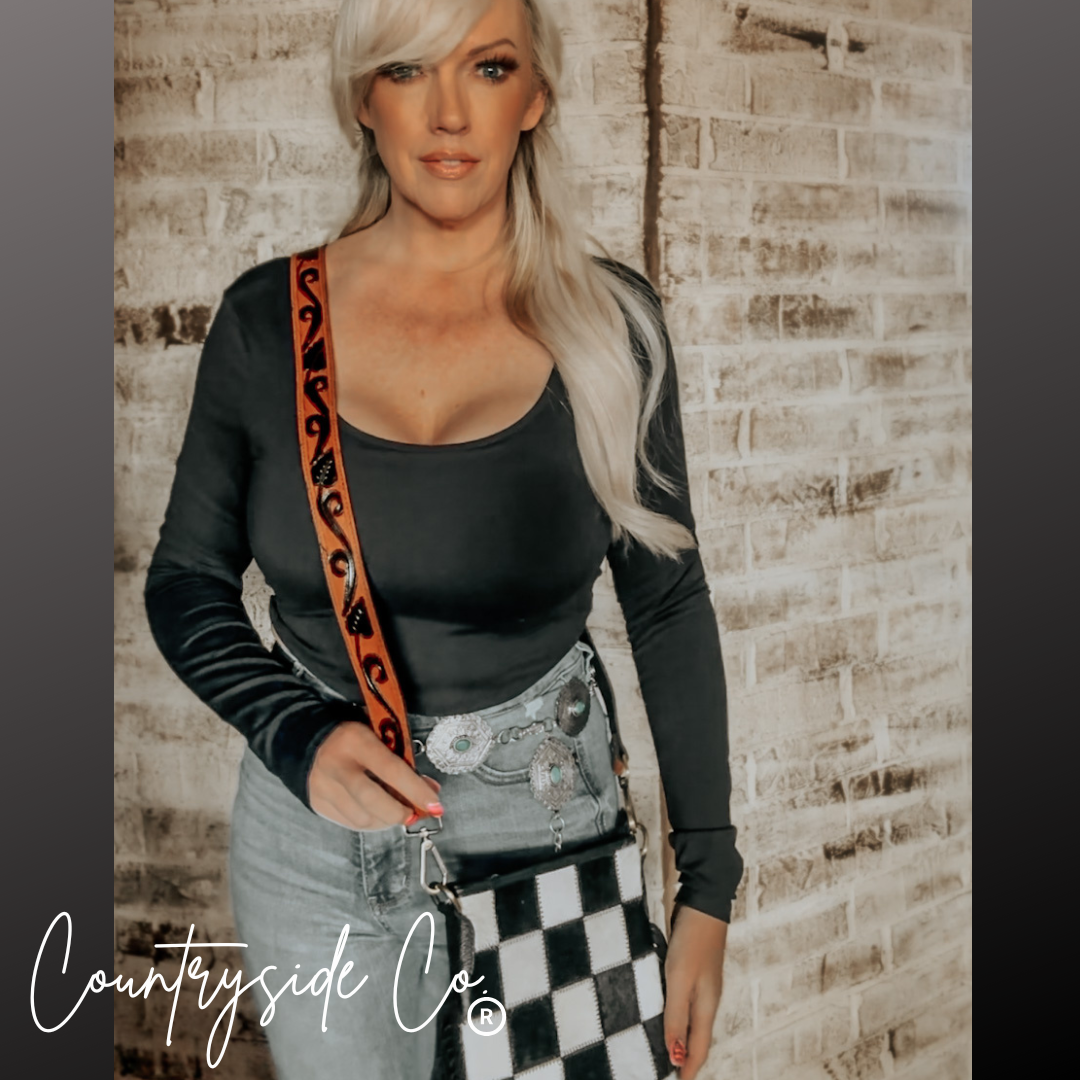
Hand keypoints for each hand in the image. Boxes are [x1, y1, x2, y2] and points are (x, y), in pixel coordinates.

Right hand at [308, 720, 443, 829]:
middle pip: (373, 801)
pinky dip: (371, 823)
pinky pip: (350, 823)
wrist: (308, 739)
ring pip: (362, 818)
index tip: (436, 806)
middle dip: (400, 813)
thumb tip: (430, 790)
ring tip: (396, 811)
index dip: (416, 791)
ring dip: (386, 820)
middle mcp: (336, 765)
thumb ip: (402, 759)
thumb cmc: (353, 736)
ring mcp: (323, 787)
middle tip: (414, 813)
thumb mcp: (378, 735)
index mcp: (355, 741)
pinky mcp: (317, 803)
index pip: (391, 770)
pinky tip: (378, 813)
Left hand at [663, 902, 727, 1077]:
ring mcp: (703, 985)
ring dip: (684, 1041)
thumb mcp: (679, 979)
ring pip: (694, 1022)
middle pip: (699, 1039)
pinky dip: (681, 1020)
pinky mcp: (695, 972)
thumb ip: (676, 1016)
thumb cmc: (692, 941)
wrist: (703, 905)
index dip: (689, 1069)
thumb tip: (676, 1054)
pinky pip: (689, 1006)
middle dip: (688, 1059)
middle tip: (674, 1074)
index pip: (699, 1049)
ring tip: (671, 1054)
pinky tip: (671, 1017)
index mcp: (707, 1006)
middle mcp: (708, 999)